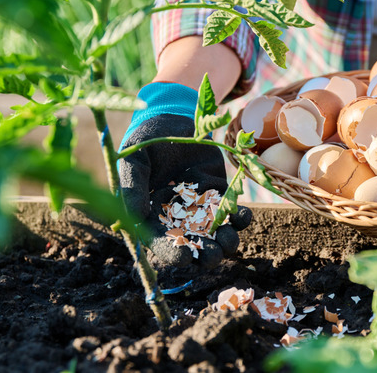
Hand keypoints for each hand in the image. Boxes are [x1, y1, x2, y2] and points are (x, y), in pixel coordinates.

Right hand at [118, 82, 251, 269]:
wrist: (173, 118)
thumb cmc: (146, 140)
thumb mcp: (134, 161)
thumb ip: (132, 188)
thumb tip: (136, 218)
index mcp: (153, 216)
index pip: (162, 244)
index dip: (173, 255)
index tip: (186, 259)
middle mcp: (179, 217)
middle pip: (194, 245)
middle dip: (206, 254)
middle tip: (215, 253)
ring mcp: (202, 206)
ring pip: (217, 233)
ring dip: (226, 241)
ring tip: (229, 238)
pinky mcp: (220, 193)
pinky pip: (232, 211)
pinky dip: (240, 217)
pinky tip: (243, 214)